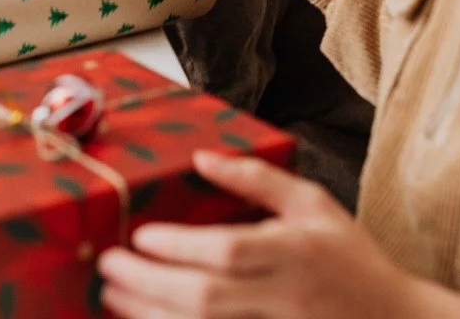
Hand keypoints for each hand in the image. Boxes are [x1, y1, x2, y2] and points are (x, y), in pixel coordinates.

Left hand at [99, 152, 421, 318]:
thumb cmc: (352, 258)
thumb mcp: (314, 204)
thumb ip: (258, 179)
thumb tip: (203, 157)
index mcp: (295, 252)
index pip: (229, 251)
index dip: (181, 246)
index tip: (141, 235)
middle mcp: (283, 298)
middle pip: (206, 297)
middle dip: (149, 284)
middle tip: (107, 266)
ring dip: (151, 316)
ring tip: (112, 297)